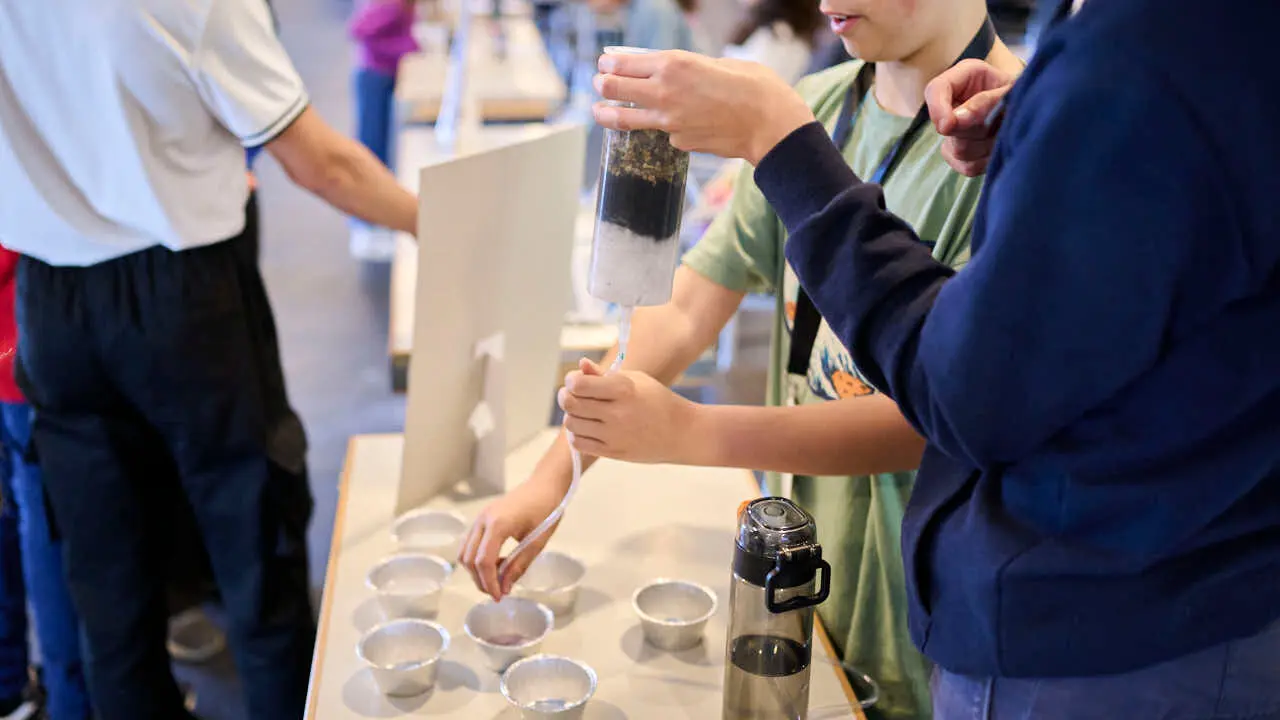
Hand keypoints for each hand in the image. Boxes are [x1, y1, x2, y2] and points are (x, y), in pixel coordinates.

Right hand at [459, 475, 565, 599]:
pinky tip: (496, 563)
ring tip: (497, 580)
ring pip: (465, 552)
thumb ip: (519, 566)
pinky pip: (470, 544)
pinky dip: (477, 559)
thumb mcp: (537, 542)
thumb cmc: (547, 510)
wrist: (545, 485)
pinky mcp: (482, 518)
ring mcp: (480, 518)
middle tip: (498, 592)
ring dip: (476, 571)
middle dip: (481, 580)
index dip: (489, 583)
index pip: (484, 562)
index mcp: (498, 525)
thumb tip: (505, 588)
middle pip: (470, 559)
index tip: (499, 597)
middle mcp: (482, 521)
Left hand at [559, 358, 702, 463]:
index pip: (579, 385)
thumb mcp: (635, 380)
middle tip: (570, 395)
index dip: (571, 381)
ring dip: (572, 416)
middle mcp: (617, 413)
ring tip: (583, 412)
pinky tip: (587, 427)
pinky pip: (579, 444)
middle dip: (565, 397)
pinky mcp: (614, 452)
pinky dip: (577, 434)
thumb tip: (580, 364)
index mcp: (623, 389)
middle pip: (571, 404)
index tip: (575, 380)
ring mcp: (615, 435)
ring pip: (572, 424)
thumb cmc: (657, 400)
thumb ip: (603, 374)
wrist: (681, 432)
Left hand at [592, 51, 815, 164]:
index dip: (609, 63)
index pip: (624, 63)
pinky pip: (664, 132)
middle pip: (613, 88)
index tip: (604, 64)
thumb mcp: (718, 62)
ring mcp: (668, 121)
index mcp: (674, 64)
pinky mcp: (678, 142)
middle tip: (599, 84)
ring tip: (598, 110)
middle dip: (601, 84)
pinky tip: (678, 124)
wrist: (770, 125)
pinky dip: (665, 128)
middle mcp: (664, 91)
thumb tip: (669, 70)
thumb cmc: (754, 87)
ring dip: (606, 113)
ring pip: (623, 118)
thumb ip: (689, 67)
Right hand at [924, 59, 1016, 175]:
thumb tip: (955, 121)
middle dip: (978, 128)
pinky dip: (987, 160)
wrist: (1036, 109)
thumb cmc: (1024, 93)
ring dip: (986, 145)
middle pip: (949, 128)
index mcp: (963, 78)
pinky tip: (999, 147)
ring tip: (1006, 132)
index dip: (937, 109)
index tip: (948, 125)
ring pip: (959, 150)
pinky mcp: (960, 156)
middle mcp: (953, 104)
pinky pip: (968, 166)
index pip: (935, 90)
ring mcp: (954, 133)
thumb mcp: (1012, 89)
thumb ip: (985, 101)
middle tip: (1004, 119)